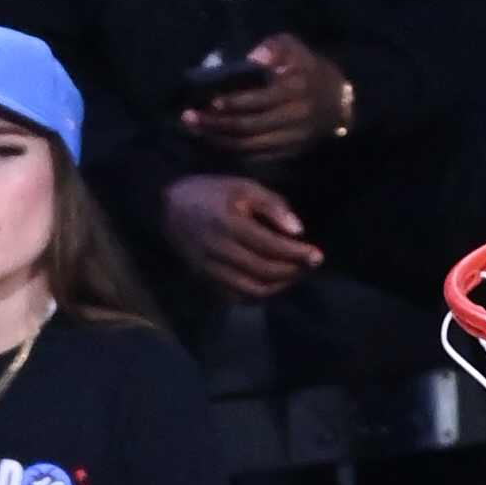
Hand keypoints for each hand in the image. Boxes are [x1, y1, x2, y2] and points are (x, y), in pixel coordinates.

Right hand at [162, 168, 320, 301]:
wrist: (168, 208)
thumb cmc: (212, 192)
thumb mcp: (244, 187)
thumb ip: (273, 205)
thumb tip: (299, 232)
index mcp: (229, 224)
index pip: (271, 246)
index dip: (297, 254)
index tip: (317, 256)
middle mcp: (219, 251)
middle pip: (264, 271)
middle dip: (292, 272)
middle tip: (307, 265)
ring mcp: (210, 271)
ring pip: (252, 290)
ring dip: (278, 287)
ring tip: (292, 275)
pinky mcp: (206, 281)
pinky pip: (237, 297)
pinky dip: (259, 295)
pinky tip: (272, 285)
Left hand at [179, 32, 348, 170]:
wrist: (338, 103)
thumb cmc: (308, 69)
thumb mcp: (295, 48)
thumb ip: (274, 47)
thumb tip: (253, 56)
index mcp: (295, 90)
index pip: (259, 101)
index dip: (233, 103)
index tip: (210, 102)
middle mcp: (293, 118)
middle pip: (249, 127)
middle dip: (216, 125)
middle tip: (189, 118)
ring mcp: (290, 140)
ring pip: (249, 146)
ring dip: (219, 140)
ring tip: (196, 130)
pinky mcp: (287, 153)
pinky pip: (255, 157)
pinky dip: (232, 151)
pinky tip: (215, 141)